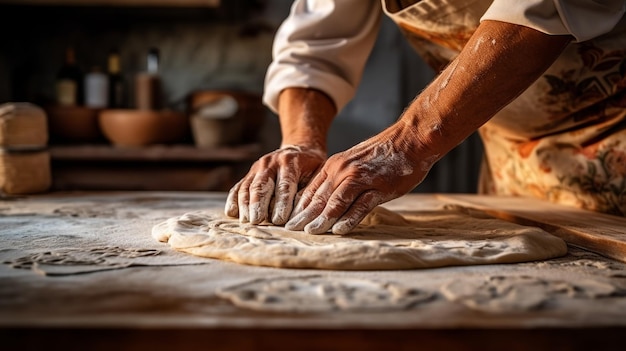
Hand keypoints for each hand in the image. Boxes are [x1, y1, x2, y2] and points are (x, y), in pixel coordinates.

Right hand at [225, 145, 325, 224]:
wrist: (299, 148)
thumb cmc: (311, 167)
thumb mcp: (316, 174)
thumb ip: (308, 191)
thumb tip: (300, 213)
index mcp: (290, 162)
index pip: (284, 185)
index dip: (281, 204)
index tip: (279, 220)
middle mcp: (270, 162)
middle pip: (261, 186)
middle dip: (258, 205)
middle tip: (257, 221)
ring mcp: (257, 167)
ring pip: (247, 187)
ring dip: (245, 205)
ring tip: (246, 221)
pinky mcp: (249, 174)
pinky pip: (238, 187)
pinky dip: (234, 200)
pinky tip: (232, 213)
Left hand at [285, 123, 438, 233]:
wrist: (410, 139)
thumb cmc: (384, 154)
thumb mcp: (354, 162)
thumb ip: (340, 178)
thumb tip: (327, 200)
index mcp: (335, 165)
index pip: (311, 190)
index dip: (298, 207)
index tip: (288, 221)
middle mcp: (343, 171)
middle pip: (319, 197)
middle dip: (303, 215)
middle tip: (290, 230)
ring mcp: (360, 179)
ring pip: (335, 202)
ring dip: (322, 219)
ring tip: (310, 232)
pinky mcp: (378, 187)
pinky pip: (359, 205)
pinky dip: (348, 218)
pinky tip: (339, 230)